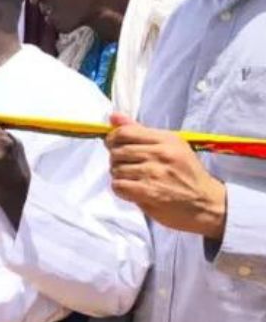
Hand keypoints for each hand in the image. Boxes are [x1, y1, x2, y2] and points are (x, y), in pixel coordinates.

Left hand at [106, 114, 228, 239]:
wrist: (208, 204)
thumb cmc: (187, 174)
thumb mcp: (171, 147)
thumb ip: (140, 132)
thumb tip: (113, 117)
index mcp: (166, 139)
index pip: (125, 132)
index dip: (113, 139)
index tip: (115, 146)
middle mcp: (161, 153)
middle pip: (118, 151)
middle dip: (116, 160)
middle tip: (126, 167)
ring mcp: (155, 173)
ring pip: (116, 169)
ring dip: (119, 176)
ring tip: (133, 179)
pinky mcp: (150, 192)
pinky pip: (119, 185)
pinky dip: (121, 189)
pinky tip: (132, 190)